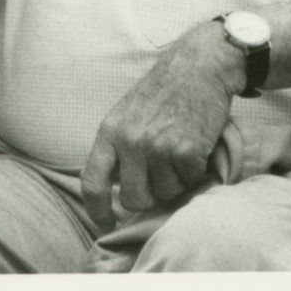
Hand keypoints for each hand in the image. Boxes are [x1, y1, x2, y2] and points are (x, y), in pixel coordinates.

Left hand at [81, 22, 244, 232]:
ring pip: (166, 193)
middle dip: (150, 196)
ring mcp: (157, 147)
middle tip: (162, 177)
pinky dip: (196, 171)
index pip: (92, 182)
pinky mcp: (185, 150)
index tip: (107, 224)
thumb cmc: (164, 91)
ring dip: (176, 182)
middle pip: (134, 198)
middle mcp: (130, 141)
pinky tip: (196, 147)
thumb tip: (117, 191)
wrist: (199, 66)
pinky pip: (189, 181)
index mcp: (110, 131)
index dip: (97, 211)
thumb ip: (118, 148)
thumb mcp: (127, 113)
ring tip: (180, 153)